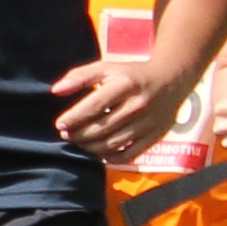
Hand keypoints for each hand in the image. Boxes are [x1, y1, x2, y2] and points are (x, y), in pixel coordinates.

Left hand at [46, 50, 182, 162]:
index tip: (60, 124)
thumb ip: (80, 77)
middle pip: (102, 127)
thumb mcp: (106, 68)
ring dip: (90, 147)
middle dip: (79, 134)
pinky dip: (110, 157)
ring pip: (113, 143)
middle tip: (66, 134)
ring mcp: (148, 123)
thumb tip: (55, 90)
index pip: (94, 106)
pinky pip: (129, 154)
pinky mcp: (154, 136)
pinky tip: (98, 152)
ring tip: (79, 141)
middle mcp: (138, 105)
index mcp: (125, 85)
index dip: (74, 117)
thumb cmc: (131, 74)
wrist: (171, 80)